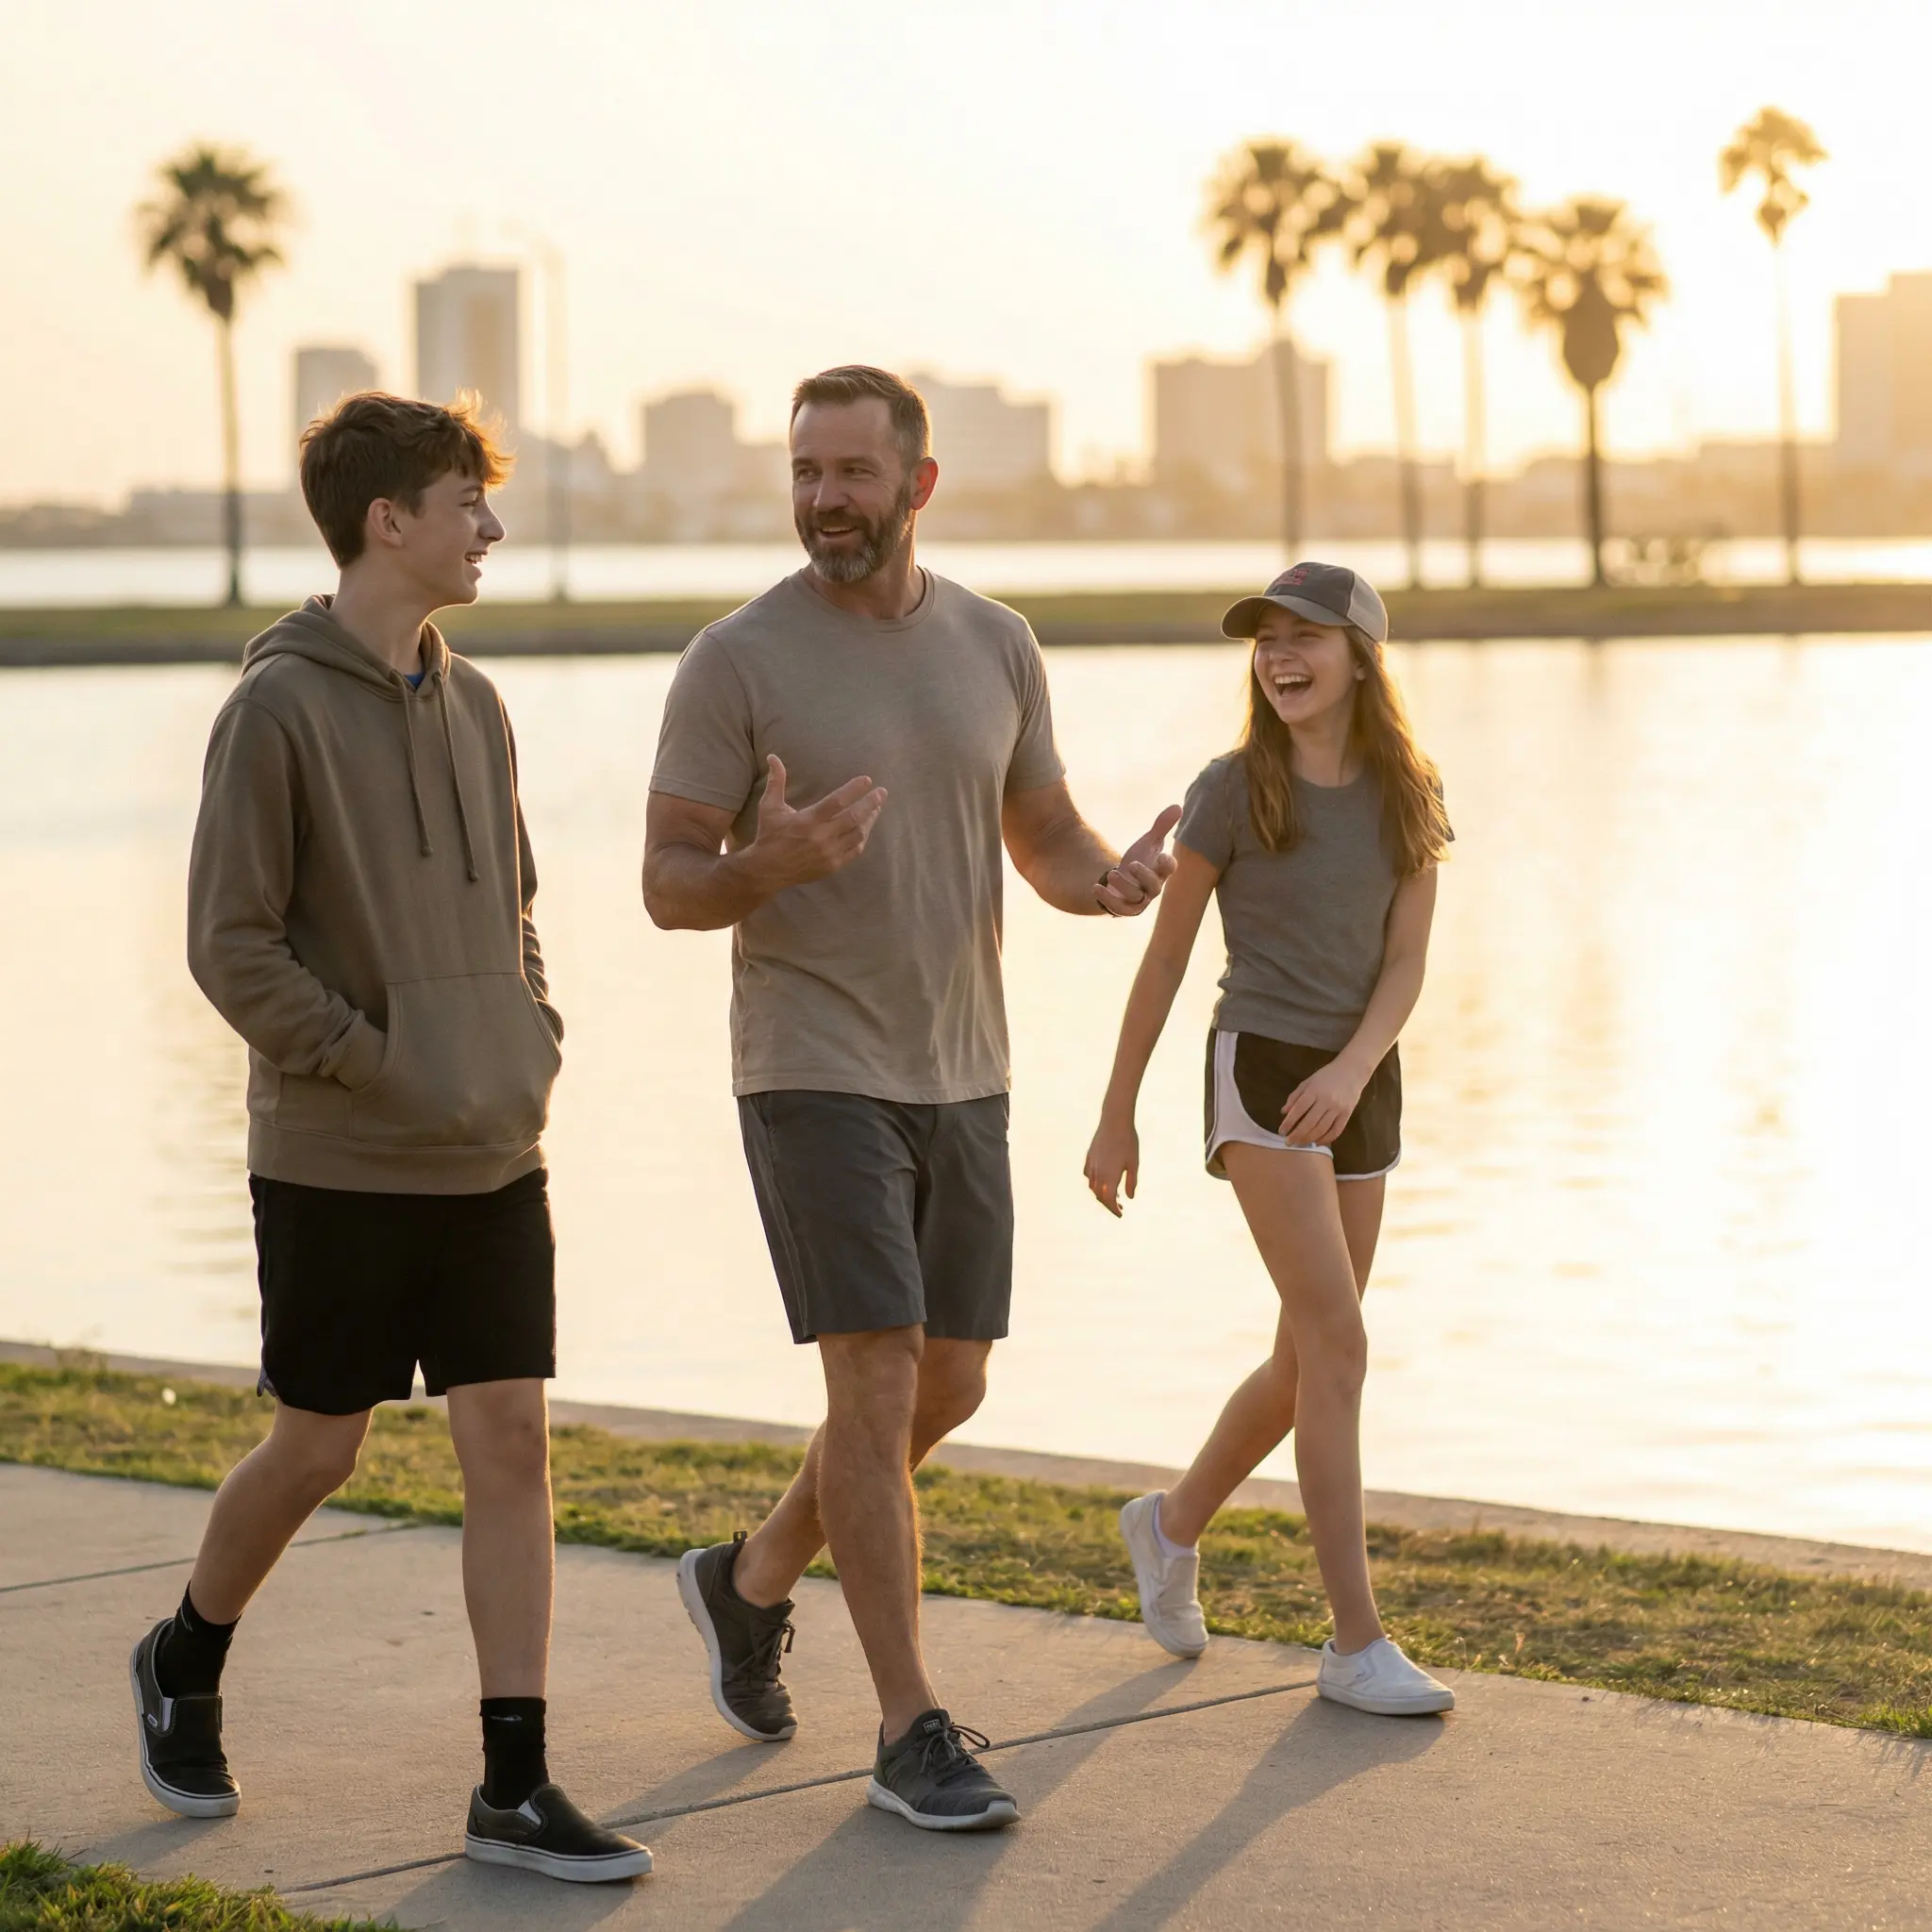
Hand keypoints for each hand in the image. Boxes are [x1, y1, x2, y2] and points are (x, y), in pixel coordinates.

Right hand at [743, 755, 886, 890]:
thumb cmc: (769, 835)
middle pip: (854, 817)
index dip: (854, 789)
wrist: (767, 870)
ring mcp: (829, 853)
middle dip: (871, 803)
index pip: (837, 801)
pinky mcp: (833, 865)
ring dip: (870, 820)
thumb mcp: (769, 806)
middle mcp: (822, 836)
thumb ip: (776, 781)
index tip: (867, 780)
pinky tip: (865, 828)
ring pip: (858, 834)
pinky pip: (855, 850)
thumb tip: (773, 756)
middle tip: (882, 792)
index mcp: (809, 819)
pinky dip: (863, 837)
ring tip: (877, 808)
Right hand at [1083, 1112, 1139, 1216]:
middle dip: (1108, 1204)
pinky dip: (1094, 1182)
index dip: (1114, 1209)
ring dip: (1101, 1194)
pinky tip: (1101, 1181)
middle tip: (1119, 1208)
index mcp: (1110, 1176)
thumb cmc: (1128, 1141)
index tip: (1121, 1214)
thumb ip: (1131, 1182)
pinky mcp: (1089, 1156)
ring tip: (1112, 1195)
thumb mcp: (1134, 1163)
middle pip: (1099, 1195)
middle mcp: (1098, 1172)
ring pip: (1093, 1186)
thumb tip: (1130, 1198)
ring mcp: (1092, 1164)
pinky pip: (1088, 1175)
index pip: (1109, 1200)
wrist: (1115, 1121)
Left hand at [1097, 804, 1180, 916]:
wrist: (1123, 880)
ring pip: (1135, 898)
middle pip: (1154, 886)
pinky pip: (1118, 909)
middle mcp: (1152, 887)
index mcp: (1160, 870)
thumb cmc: (1141, 859)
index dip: (1168, 864)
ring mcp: (1138, 900)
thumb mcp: (1149, 842)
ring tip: (1111, 873)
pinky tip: (1095, 887)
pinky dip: (1107, 899)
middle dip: (1144, 876)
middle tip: (1131, 864)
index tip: (1162, 856)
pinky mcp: (1123, 908)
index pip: (1169, 869)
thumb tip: (1177, 806)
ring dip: (1123, 886)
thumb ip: (1162, 826)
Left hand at [1278, 1058, 1366, 1147]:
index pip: (1298, 1109)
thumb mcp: (1308, 1082)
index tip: (1281, 1131)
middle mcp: (1326, 1101)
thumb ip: (1295, 1096)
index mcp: (1314, 1091)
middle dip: (1297, 1135)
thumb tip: (1283, 1112)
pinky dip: (1326, 1139)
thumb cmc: (1327, 1076)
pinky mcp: (1347, 1114)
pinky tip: (1316, 1142)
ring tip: (1299, 1144)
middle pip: (1309, 1122)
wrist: (1352, 1071)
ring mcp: (1338, 1109)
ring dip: (1309, 1139)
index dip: (1289, 1122)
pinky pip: (1336, 1131)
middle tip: (1288, 1142)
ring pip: (1322, 1129)